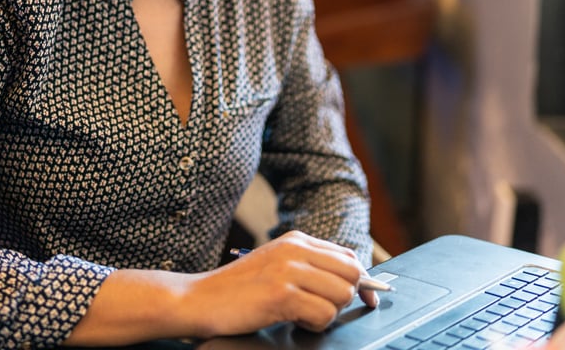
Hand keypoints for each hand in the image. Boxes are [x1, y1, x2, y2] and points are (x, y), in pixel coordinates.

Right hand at [185, 231, 370, 334]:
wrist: (198, 298)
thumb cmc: (238, 289)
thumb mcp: (275, 265)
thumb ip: (308, 266)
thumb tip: (352, 283)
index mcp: (296, 239)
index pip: (348, 256)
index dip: (362, 281)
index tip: (366, 299)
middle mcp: (295, 250)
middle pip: (352, 274)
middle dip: (344, 298)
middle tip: (320, 309)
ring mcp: (288, 270)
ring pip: (342, 294)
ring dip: (327, 313)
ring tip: (301, 315)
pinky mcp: (281, 294)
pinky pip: (324, 314)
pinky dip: (314, 325)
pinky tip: (293, 321)